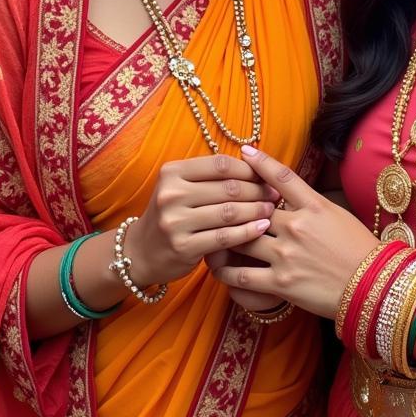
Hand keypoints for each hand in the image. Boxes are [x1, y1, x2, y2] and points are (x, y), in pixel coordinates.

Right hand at [124, 154, 276, 288]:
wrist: (140, 252)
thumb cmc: (173, 214)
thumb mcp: (182, 188)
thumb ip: (212, 176)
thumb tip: (258, 165)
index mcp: (173, 172)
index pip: (221, 164)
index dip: (248, 169)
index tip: (266, 176)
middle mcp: (171, 194)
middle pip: (228, 187)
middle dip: (257, 190)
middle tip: (275, 194)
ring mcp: (175, 221)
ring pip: (229, 212)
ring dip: (256, 210)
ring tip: (271, 210)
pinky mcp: (183, 247)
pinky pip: (225, 236)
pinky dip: (248, 231)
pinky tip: (262, 228)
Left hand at [207, 145, 379, 320]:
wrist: (373, 286)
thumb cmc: (359, 249)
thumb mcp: (338, 215)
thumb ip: (311, 204)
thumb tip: (289, 195)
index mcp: (314, 207)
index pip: (282, 178)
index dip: (261, 162)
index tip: (245, 152)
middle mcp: (296, 227)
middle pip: (253, 210)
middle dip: (235, 206)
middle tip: (216, 202)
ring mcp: (286, 255)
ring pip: (241, 240)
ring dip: (224, 237)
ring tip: (209, 234)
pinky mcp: (280, 283)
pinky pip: (242, 276)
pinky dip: (225, 272)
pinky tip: (217, 268)